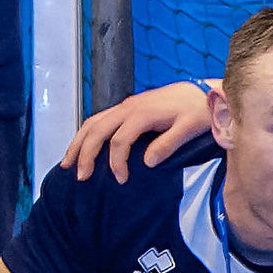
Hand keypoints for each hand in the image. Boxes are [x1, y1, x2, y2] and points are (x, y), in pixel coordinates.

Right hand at [68, 82, 215, 180]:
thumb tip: (147, 162)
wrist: (204, 91)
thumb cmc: (199, 110)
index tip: (121, 180)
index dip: (116, 162)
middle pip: (96, 130)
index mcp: (143, 113)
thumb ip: (168, 144)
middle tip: (81, 177)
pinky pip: (100, 119)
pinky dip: (87, 133)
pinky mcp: (128, 107)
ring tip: (68, 164)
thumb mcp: (189, 128)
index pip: (119, 140)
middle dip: (85, 154)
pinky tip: (83, 147)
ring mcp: (126, 106)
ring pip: (93, 122)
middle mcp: (129, 107)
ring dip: (78, 143)